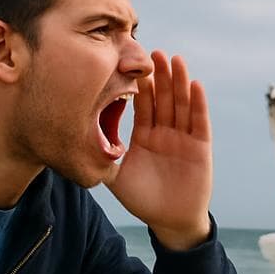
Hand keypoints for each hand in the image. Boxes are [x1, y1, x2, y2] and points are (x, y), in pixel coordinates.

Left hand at [107, 50, 212, 249]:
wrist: (171, 222)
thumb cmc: (144, 200)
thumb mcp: (116, 177)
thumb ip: (101, 159)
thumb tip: (74, 144)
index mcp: (145, 136)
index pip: (142, 104)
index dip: (138, 84)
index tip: (131, 63)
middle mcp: (165, 133)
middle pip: (163, 98)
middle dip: (159, 75)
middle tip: (153, 51)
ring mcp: (183, 138)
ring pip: (181, 104)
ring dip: (179, 81)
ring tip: (175, 59)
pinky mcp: (200, 147)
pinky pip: (199, 122)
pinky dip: (198, 104)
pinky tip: (195, 85)